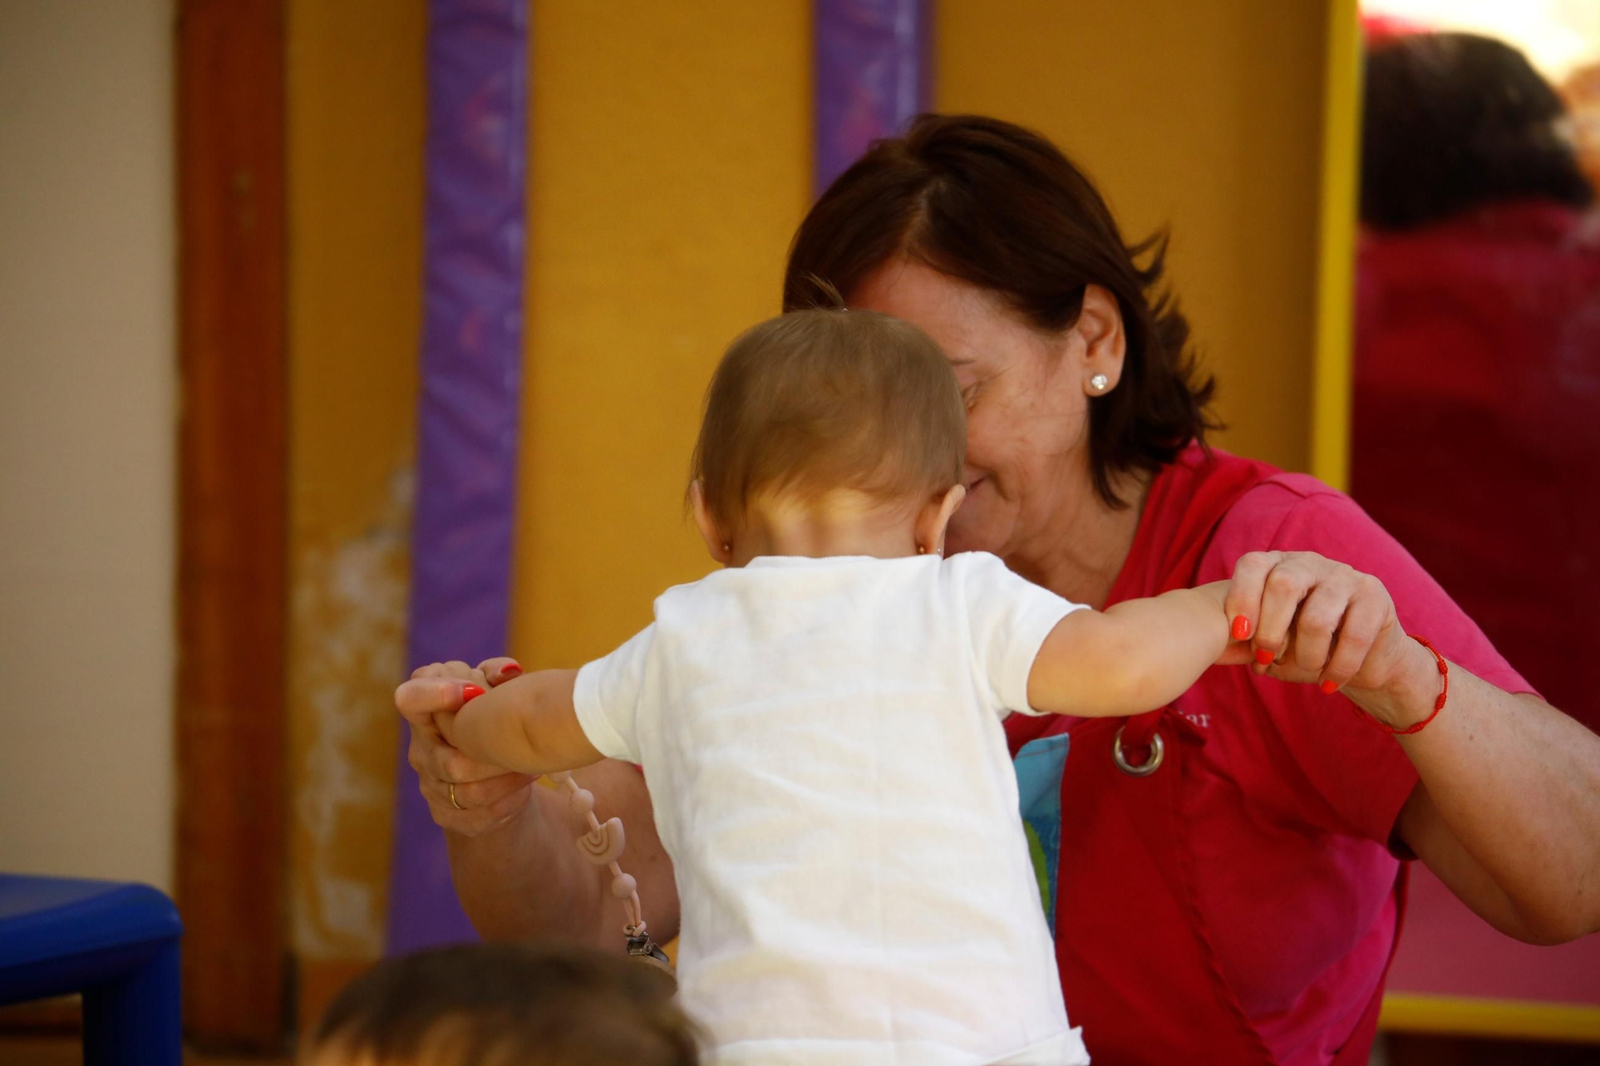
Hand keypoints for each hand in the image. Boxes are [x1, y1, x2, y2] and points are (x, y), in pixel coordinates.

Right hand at [396, 657, 535, 836]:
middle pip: (449, 761)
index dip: (437, 695)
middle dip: (493, 757)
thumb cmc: (492, 718)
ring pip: (467, 793)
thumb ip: (497, 674)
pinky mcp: (447, 815)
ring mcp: (431, 785)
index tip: (474, 693)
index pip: (410, 698)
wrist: (494, 773)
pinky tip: (525, 790)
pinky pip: (477, 816)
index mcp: (425, 711)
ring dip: (506, 781)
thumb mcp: (493, 690)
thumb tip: (507, 673)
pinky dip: (508, 803)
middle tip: (525, 746)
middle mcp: (421, 749)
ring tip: (533, 767)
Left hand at [1221, 551, 1417, 705]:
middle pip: (1283, 584)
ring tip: (1308, 670)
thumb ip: (1249, 641)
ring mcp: (1345, 576)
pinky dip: (1337, 668)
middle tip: (1266, 658)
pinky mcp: (1375, 597)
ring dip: (1307, 655)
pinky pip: (1353, 637)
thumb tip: (1224, 648)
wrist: (1361, 659)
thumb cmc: (1304, 647)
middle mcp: (1309, 563)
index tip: (1238, 634)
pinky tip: (1329, 683)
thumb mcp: (1272, 643)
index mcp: (1278, 565)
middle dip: (1270, 630)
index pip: (1252, 565)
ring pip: (1317, 618)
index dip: (1241, 598)